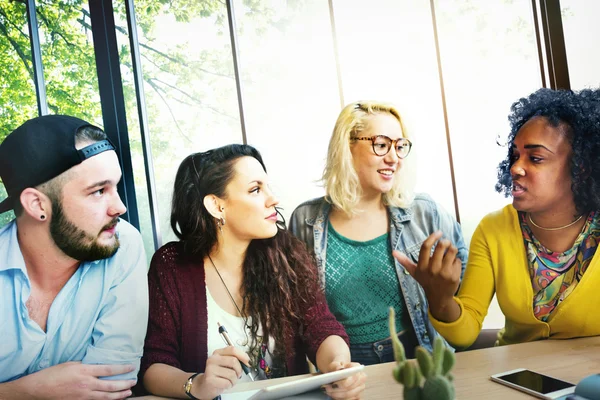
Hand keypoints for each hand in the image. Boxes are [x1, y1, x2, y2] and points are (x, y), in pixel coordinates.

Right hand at [21, 361, 135, 398]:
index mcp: (85, 371)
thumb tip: (98, 365)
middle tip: (134, 382)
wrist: (38, 389)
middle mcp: (86, 384)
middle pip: (111, 385)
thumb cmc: (54, 374)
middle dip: (125, 384)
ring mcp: (83, 396)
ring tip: (128, 392)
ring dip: (119, 395)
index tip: (132, 367)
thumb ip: (86, 365)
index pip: (109, 369)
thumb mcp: (72, 364)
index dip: (122, 369)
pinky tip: (113, 399)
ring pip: (106, 397)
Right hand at [192, 346, 249, 399]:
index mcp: (217, 353)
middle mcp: (213, 359)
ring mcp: (210, 369)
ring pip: (232, 374)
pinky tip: (224, 384)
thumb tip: (248, 361)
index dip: (243, 355)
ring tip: (229, 381)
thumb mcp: (226, 364)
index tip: (248, 362)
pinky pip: (227, 382)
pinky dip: (229, 385)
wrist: (204, 386)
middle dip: (239, 370)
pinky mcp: (210, 379)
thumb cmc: (218, 375)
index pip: (232, 349)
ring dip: (234, 380)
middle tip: (237, 375)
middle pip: (233, 361)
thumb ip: (236, 360)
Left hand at [322, 361, 365, 399]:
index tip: (332, 384)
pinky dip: (339, 398)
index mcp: (357, 368)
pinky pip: (348, 399)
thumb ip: (336, 366)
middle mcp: (361, 378)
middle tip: (327, 388)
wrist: (339, 371)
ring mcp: (360, 387)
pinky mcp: (357, 395)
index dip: (343, 383)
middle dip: (337, 390)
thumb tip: (339, 369)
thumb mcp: (334, 364)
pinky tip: (333, 394)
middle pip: (350, 388)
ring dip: (337, 395)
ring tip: (328, 391)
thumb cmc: (337, 367)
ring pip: (349, 395)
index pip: (353, 378)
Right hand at [392, 231, 461, 309]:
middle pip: (441, 246)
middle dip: (445, 241)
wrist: (439, 298)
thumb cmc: (426, 281)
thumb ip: (404, 261)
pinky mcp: (454, 276)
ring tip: (451, 252)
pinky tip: (453, 266)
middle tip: (446, 243)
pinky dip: (456, 260)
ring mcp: (443, 273)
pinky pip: (458, 260)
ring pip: (452, 251)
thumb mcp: (414, 272)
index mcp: (422, 266)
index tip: (439, 232)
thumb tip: (393, 252)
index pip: (425, 247)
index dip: (433, 237)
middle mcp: (432, 269)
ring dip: (452, 249)